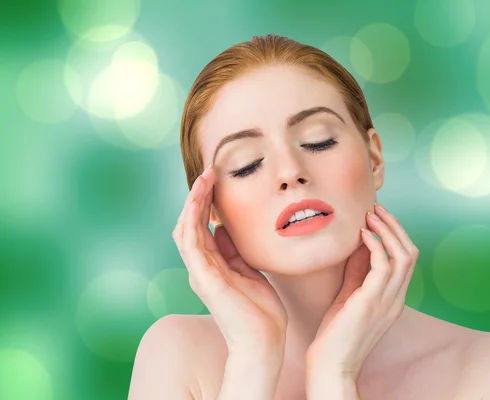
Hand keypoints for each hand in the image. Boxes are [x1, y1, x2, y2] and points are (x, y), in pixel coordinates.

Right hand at [172, 164, 287, 355]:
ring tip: (204, 179)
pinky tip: (200, 201)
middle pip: (190, 224)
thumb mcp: (250, 271)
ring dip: (193, 203)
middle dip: (198, 196)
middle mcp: (202, 268)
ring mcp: (201, 273)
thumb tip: (225, 229)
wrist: (264, 342)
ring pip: (186, 229)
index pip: (202, 227)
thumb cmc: (260, 311)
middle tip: (209, 171)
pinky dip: (192, 220)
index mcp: (213, 266)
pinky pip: (191, 244)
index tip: (216, 178)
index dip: (206, 202)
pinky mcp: (205, 280)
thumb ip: (235, 252)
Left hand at [305, 203, 418, 379]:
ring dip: (388, 230)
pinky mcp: (372, 302)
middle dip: (396, 227)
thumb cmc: (336, 333)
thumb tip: (358, 245)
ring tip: (370, 215)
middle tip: (377, 209)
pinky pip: (383, 266)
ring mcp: (388, 301)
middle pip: (411, 253)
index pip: (406, 260)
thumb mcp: (350, 296)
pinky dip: (376, 245)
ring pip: (403, 256)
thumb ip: (358, 273)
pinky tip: (362, 234)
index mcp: (394, 298)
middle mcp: (396, 299)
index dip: (396, 234)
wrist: (331, 365)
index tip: (378, 217)